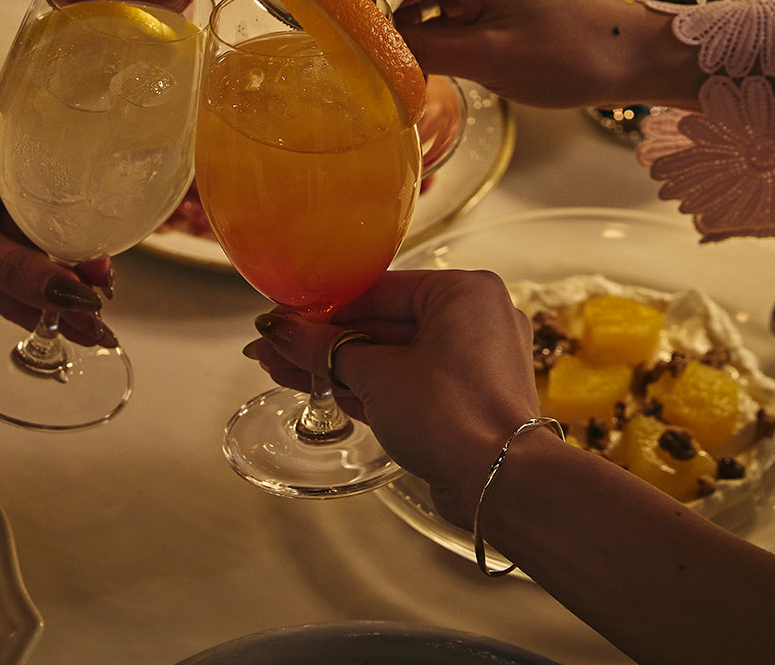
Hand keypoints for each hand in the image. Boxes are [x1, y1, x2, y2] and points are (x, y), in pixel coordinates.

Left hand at [0, 120, 113, 344]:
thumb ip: (15, 269)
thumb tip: (74, 292)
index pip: (55, 182)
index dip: (85, 218)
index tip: (108, 254)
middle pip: (50, 227)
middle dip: (77, 266)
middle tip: (104, 301)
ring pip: (33, 263)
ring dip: (59, 297)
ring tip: (93, 330)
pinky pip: (10, 285)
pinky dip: (31, 308)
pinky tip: (59, 328)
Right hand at [243, 269, 540, 525]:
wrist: (500, 484)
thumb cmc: (452, 415)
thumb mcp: (376, 374)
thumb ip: (323, 349)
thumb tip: (277, 330)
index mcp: (464, 293)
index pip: (377, 289)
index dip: (322, 307)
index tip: (283, 316)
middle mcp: (473, 321)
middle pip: (380, 324)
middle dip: (323, 341)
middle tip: (274, 345)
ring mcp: (469, 364)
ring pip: (388, 357)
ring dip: (336, 366)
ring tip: (280, 367)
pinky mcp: (460, 401)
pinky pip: (404, 383)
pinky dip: (364, 386)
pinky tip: (315, 387)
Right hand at [394, 0, 700, 108]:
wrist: (634, 56)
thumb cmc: (571, 54)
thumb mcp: (485, 59)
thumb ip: (418, 51)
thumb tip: (365, 53)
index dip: (366, 19)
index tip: (349, 56)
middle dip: (386, 25)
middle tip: (370, 70)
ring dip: (410, 31)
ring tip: (396, 70)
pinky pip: (446, 0)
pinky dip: (435, 29)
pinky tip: (426, 61)